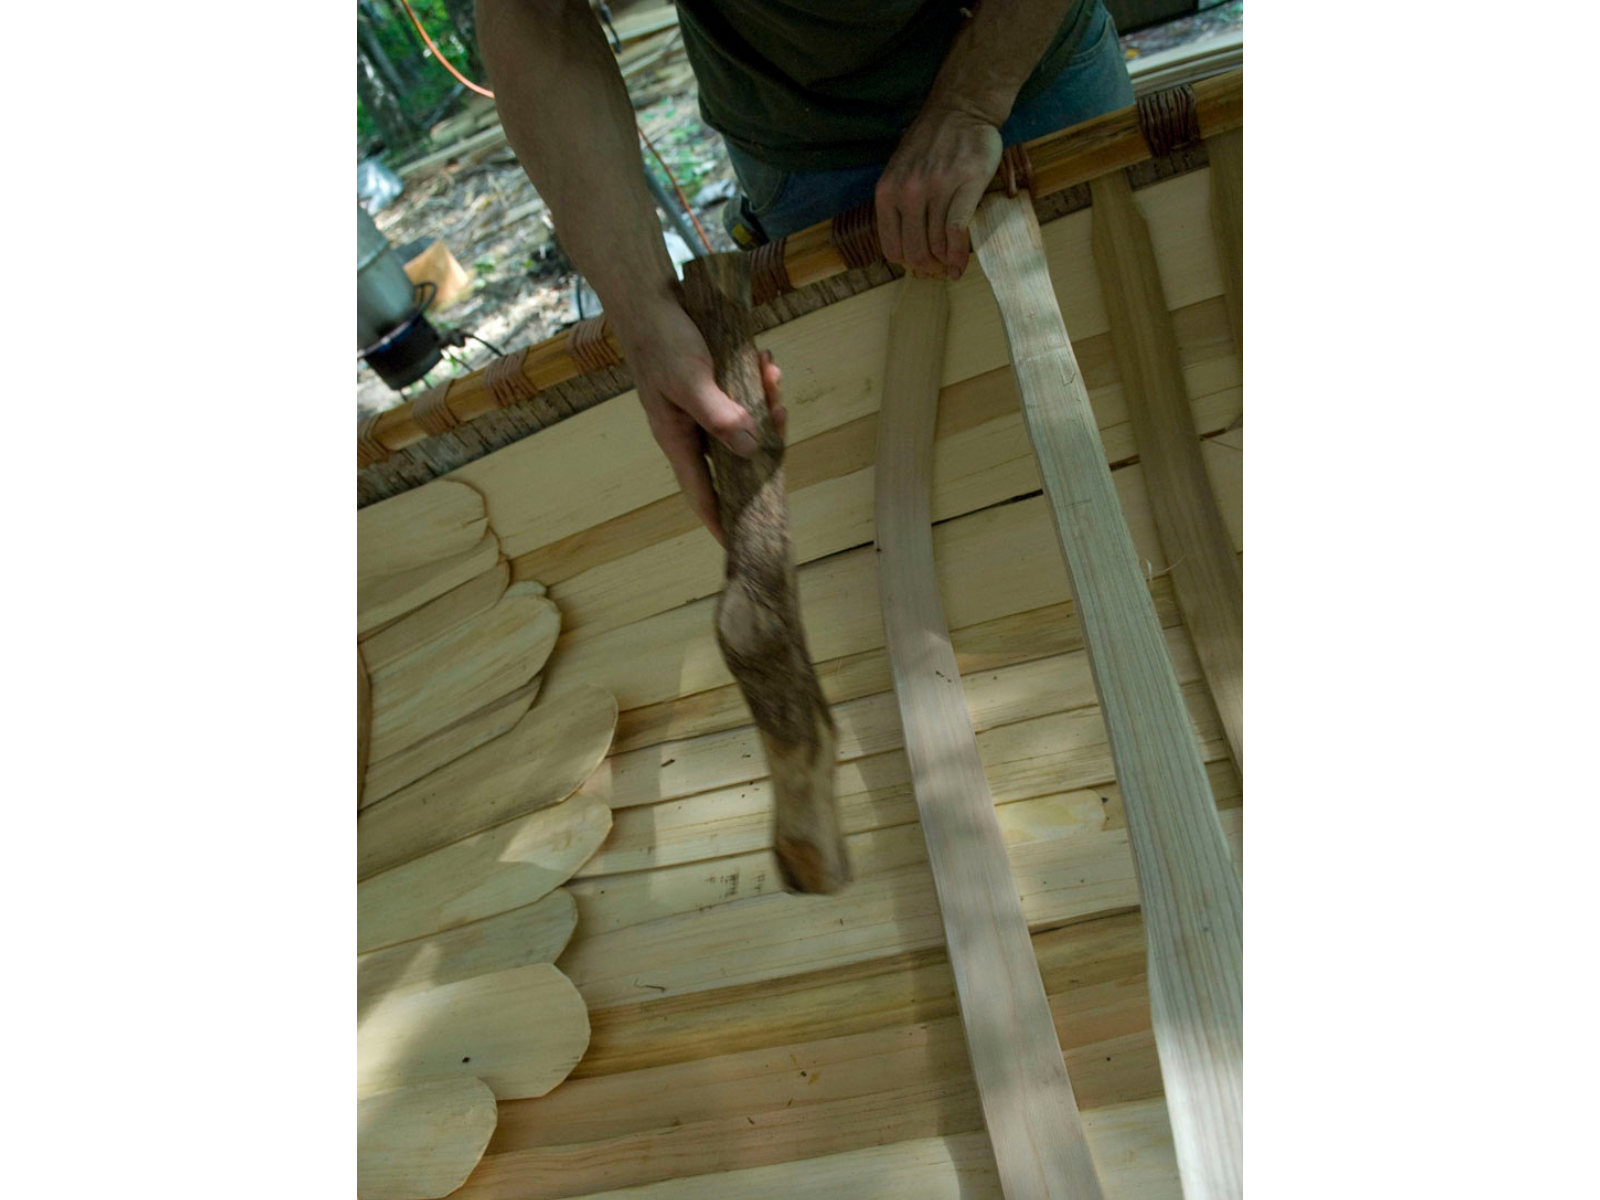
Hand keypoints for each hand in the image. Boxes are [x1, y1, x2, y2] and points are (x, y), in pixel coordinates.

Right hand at [614, 299, 786, 544]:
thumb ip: (718, 415)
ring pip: (743, 425)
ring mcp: (702, 410)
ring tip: (771, 376)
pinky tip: (764, 361)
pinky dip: (757, 384)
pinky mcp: (712, 388)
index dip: (721, 520)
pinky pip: (742, 398)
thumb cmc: (662, 339)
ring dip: (763, 405)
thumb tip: (750, 447)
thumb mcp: (690, 378)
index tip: (741, 544)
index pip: (703, 494)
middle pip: (734, 458)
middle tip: (782, 419)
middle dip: (763, 444)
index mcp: (678, 439)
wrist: (648, 297)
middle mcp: (691, 431)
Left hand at [875, 104, 1001, 280]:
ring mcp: (936, 188)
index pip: (891, 248)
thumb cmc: (931, 144)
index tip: (921, 267)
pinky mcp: (965, 184)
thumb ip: (898, 206)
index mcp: (887, 192)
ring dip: (946, 263)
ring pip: (937, 245)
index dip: (907, 263)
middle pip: (914, 252)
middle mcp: (908, 192)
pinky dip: (959, 254)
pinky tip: (960, 263)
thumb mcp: (900, 173)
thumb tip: (907, 248)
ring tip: (952, 266)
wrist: (961, 109)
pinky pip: (957, 231)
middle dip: (928, 268)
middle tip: (939, 270)